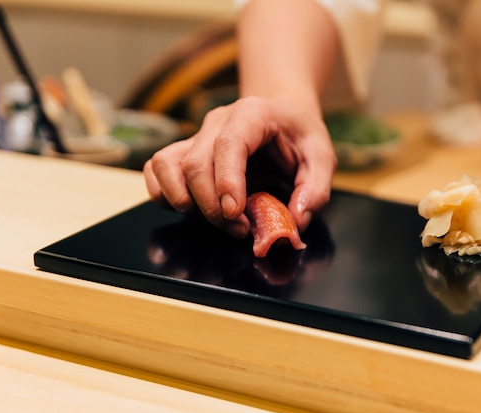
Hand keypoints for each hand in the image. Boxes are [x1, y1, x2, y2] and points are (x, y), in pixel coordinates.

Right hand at [143, 96, 336, 238]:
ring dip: (185, 202)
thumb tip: (295, 222)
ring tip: (217, 220)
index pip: (229, 145)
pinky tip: (190, 208)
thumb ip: (315, 190)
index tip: (236, 214)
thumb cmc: (300, 136)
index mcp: (253, 114)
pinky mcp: (184, 150)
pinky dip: (164, 194)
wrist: (282, 114)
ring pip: (168, 165)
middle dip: (212, 207)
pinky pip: (157, 170)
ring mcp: (197, 135)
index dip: (227, 182)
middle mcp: (218, 121)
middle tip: (240, 229)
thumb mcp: (322, 158)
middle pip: (195, 163)